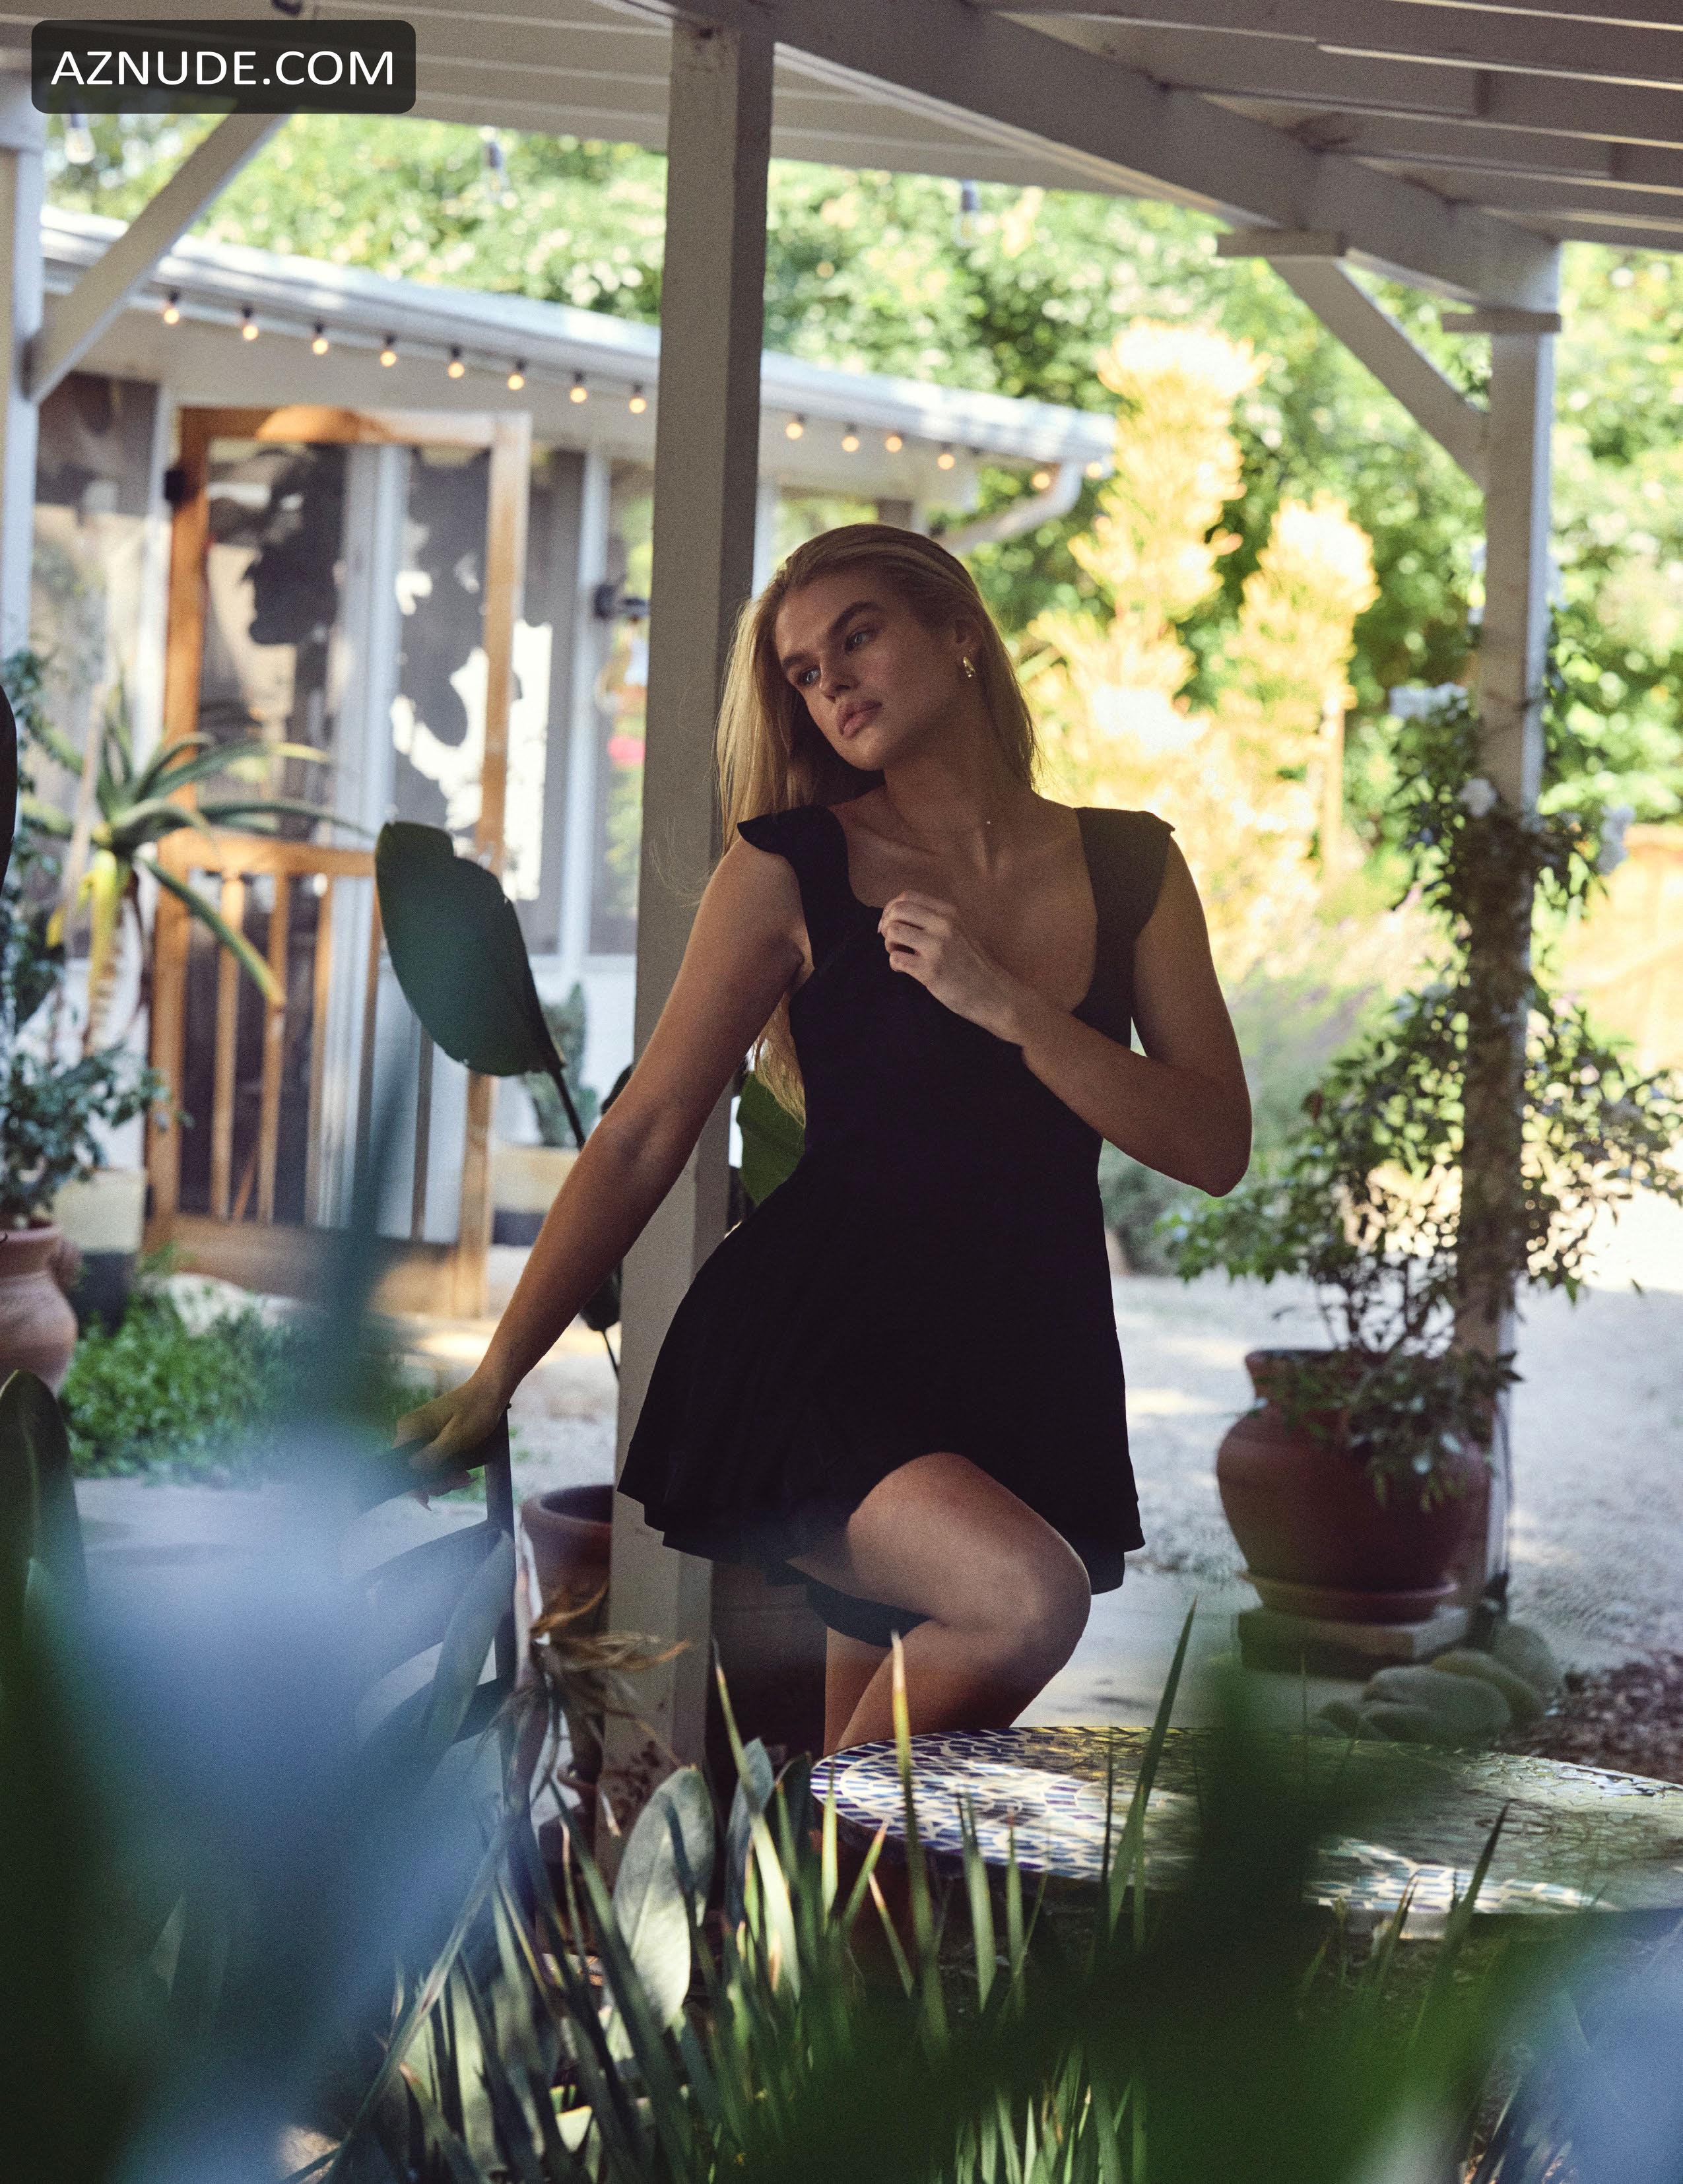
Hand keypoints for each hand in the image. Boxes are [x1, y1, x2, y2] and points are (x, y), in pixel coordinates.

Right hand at [394, 1370, 509, 1502]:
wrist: (491, 1391)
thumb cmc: (476, 1410)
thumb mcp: (457, 1436)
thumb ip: (434, 1454)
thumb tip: (413, 1468)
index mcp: (410, 1428)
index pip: (400, 1464)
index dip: (413, 1485)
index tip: (429, 1500)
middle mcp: (410, 1430)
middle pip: (414, 1467)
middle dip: (436, 1481)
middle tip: (462, 1482)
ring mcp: (421, 1432)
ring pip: (426, 1465)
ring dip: (446, 1476)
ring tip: (467, 1478)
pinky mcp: (433, 1434)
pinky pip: (435, 1457)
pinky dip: (448, 1467)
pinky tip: (464, 1473)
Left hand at [877, 891, 1033, 1042]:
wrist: (993, 994)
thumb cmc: (972, 964)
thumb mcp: (959, 931)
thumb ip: (934, 920)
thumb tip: (895, 915)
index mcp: (949, 913)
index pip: (907, 897)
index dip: (891, 909)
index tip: (890, 924)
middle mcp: (943, 925)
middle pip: (896, 911)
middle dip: (886, 925)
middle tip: (892, 941)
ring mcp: (937, 947)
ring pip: (892, 932)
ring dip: (889, 944)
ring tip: (900, 954)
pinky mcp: (930, 971)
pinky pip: (895, 959)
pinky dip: (894, 964)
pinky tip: (905, 971)